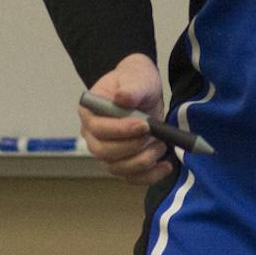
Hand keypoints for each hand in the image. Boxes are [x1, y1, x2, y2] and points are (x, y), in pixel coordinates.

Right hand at [77, 54, 172, 185]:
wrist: (143, 90)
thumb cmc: (135, 80)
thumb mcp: (137, 76)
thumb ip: (131, 87)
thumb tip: (122, 98)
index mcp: (89, 113)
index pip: (97, 129)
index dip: (120, 130)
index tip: (145, 125)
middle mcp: (93, 136)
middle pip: (104, 152)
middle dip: (132, 147)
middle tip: (155, 135)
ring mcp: (106, 152)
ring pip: (117, 168)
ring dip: (142, 161)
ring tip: (161, 145)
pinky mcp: (122, 162)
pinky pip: (131, 178)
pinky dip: (149, 176)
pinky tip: (166, 166)